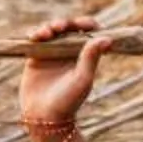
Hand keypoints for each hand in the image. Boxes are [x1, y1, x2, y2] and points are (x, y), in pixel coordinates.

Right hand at [20, 18, 111, 141]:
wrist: (45, 117)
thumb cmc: (69, 101)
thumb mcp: (83, 78)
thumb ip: (91, 57)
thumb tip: (107, 38)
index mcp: (83, 55)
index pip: (87, 32)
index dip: (87, 24)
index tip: (86, 25)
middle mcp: (68, 51)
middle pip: (68, 28)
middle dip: (64, 23)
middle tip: (60, 27)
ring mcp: (51, 53)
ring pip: (51, 31)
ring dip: (49, 26)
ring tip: (47, 33)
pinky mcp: (35, 57)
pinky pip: (35, 40)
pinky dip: (35, 34)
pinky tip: (35, 36)